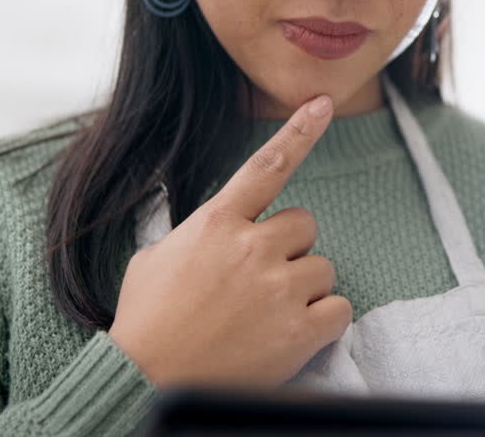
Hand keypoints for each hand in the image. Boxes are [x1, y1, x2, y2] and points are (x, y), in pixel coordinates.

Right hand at [108, 94, 351, 387]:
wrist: (145, 380)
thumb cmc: (145, 324)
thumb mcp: (154, 260)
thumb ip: (195, 236)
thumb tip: (215, 231)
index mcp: (215, 223)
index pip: (266, 166)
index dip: (299, 132)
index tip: (324, 104)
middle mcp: (252, 247)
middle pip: (305, 224)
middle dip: (290, 249)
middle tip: (262, 281)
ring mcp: (278, 288)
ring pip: (323, 268)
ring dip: (304, 288)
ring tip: (267, 316)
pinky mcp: (298, 330)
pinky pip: (340, 309)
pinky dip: (323, 321)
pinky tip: (292, 335)